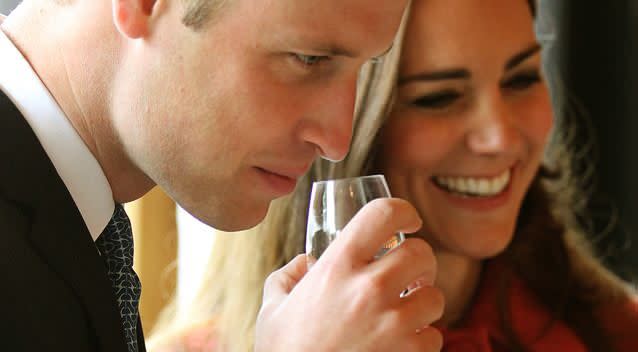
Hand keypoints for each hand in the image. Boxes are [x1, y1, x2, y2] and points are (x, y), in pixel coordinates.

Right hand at [255, 198, 443, 351]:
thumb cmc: (285, 351)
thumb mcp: (273, 307)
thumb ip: (289, 276)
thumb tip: (306, 262)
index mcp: (337, 266)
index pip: (384, 214)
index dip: (403, 211)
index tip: (408, 221)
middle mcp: (369, 288)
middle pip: (422, 252)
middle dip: (419, 260)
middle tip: (408, 272)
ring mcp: (392, 324)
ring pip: (435, 296)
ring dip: (423, 301)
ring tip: (405, 310)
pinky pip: (435, 336)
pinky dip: (422, 338)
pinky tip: (402, 342)